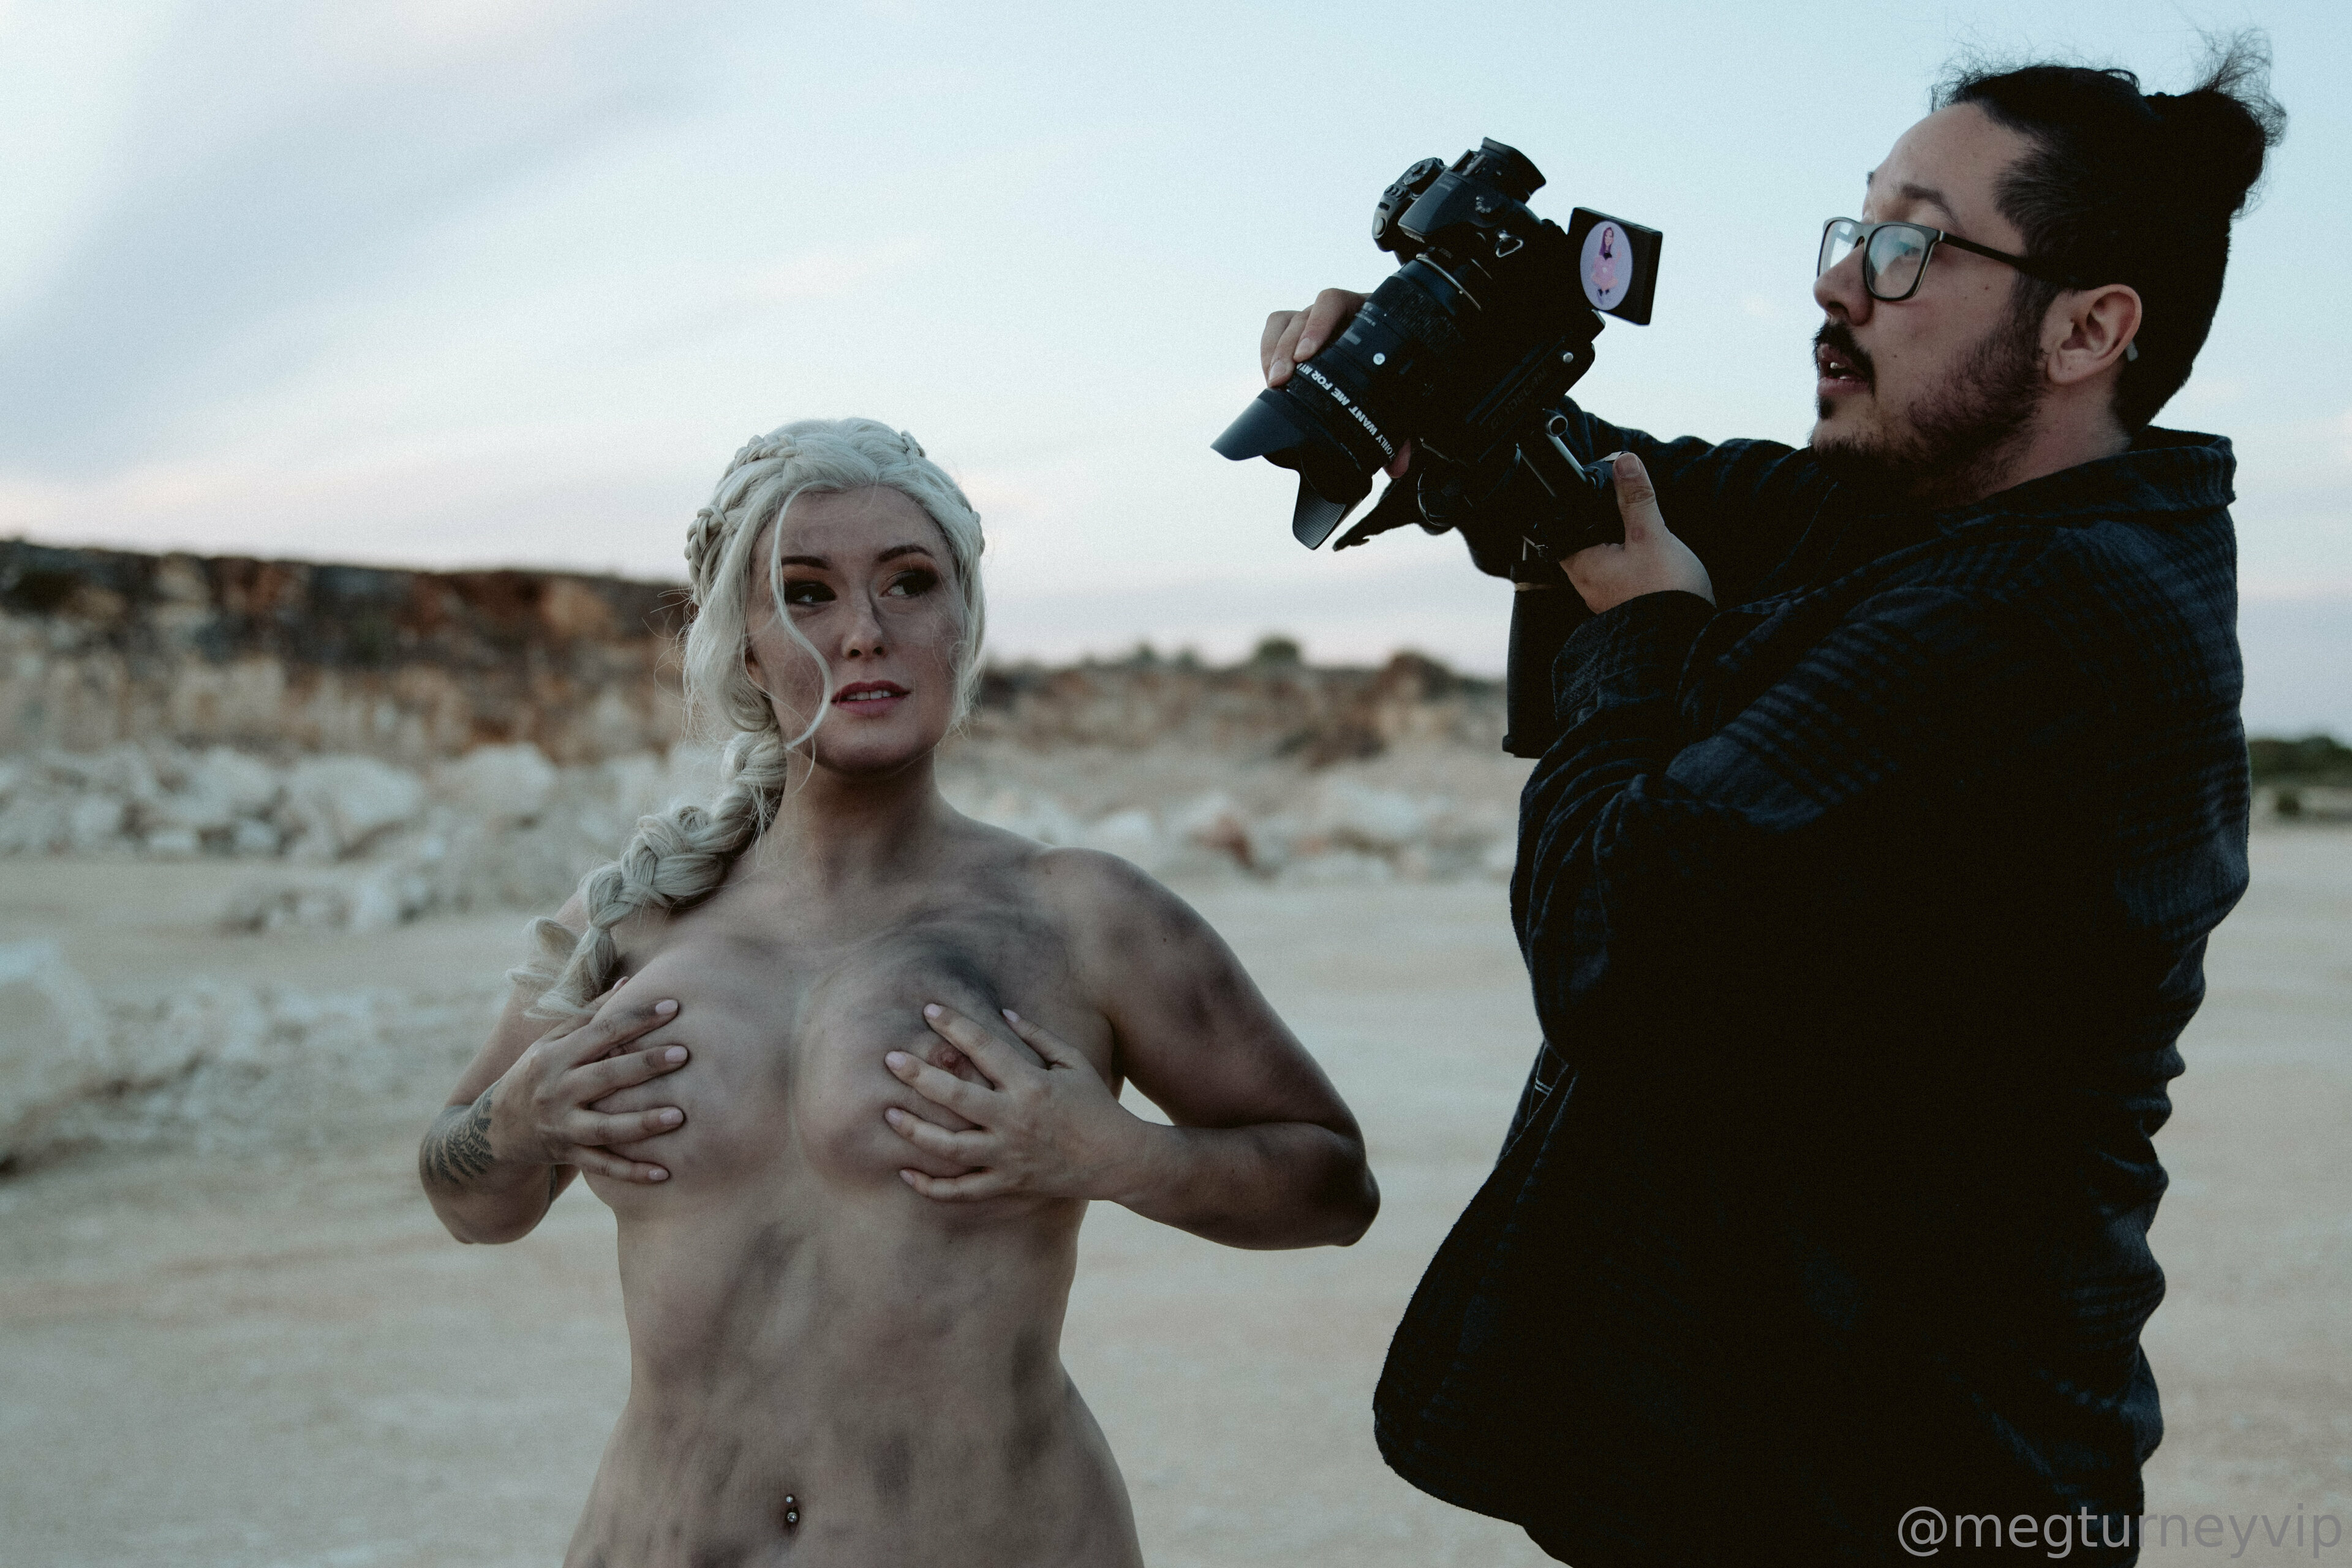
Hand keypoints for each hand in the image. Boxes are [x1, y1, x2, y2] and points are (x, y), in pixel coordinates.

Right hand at [488, 987, 690, 1182]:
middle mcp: (557, 1090)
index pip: (601, 1031)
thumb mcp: (550, 1043)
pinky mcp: (568, 1154)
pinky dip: (632, 1172)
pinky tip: (664, 1173)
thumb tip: (626, 981)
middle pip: (607, 1075)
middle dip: (645, 1064)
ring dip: (643, 1122)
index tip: (673, 1006)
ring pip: (606, 1126)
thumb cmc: (534, 1075)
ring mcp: (562, 1125)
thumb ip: (587, 1015)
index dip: (637, 1018)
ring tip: (680, 1115)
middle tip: (684, 1054)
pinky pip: (603, 1165)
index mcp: (555, 1056)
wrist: (494, 1130)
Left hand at [882, 1004, 1142, 1202]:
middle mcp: (1014, 1119)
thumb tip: (1003, 1012)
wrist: (1118, 1159)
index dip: (955, 1025)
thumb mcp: (1073, 1061)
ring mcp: (1008, 1155)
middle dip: (919, 1076)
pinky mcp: (1008, 1183)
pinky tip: (907, 1174)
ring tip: (888, 1115)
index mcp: (1031, 1084)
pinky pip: (962, 1191)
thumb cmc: (1096, 1104)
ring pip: (950, 1147)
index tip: (928, 1009)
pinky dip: (932, 1186)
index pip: (984, 1047)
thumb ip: (1038, 1036)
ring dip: (915, 1131)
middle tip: (890, 1059)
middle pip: (955, 1096)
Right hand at [1261, 288, 1412, 477]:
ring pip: (1283, 323)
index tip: (1308, 355)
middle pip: (1302, 316)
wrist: (1400, 358)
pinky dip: (1266, 353)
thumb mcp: (1403, 395)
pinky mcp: (1297, 336)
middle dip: (1286, 349)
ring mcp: (1315, 323)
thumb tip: (1397, 466)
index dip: (1317, 324)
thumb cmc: (1399, 374)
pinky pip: (1274, 332)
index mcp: (1365, 314)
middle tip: (1281, 380)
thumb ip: (1402, 427)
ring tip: (1273, 384)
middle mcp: (1337, 314)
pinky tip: (1269, 379)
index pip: (1333, 302)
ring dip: (1273, 352)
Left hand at [1563, 451, 1715, 613]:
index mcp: (1582, 565)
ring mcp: (1605, 596)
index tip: (1598, 491)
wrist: (1688, 639)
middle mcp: (1587, 583)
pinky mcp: (1625, 604)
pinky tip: (1649, 556)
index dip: (1577, 506)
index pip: (1563, 526)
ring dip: (1618, 541)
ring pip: (1603, 556)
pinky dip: (1631, 560)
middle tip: (1626, 506)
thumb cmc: (1666, 592)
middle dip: (1603, 521)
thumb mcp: (1650, 535)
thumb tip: (1624, 462)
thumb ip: (1636, 498)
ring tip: (1641, 529)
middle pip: (1584, 540)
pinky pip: (1620, 573)